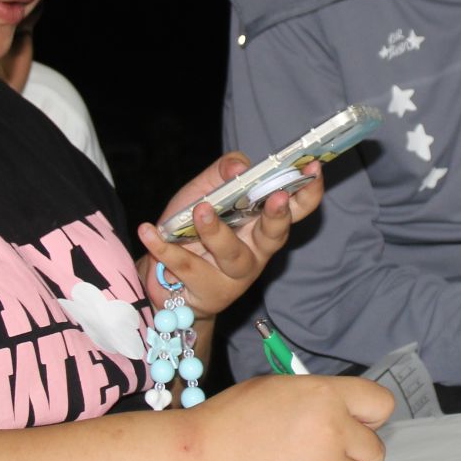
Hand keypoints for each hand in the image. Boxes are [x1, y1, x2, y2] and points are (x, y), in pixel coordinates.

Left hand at [138, 155, 323, 317]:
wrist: (163, 274)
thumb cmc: (193, 227)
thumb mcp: (206, 190)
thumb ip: (224, 172)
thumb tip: (239, 169)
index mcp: (263, 222)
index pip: (297, 207)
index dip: (308, 190)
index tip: (312, 168)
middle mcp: (257, 250)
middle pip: (274, 236)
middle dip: (277, 217)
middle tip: (275, 198)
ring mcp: (235, 276)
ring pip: (232, 254)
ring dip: (217, 232)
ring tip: (199, 212)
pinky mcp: (208, 292)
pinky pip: (186, 267)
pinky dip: (164, 247)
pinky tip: (149, 230)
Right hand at [184, 375, 393, 460]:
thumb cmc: (227, 421)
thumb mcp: (277, 388)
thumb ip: (317, 400)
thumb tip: (343, 416)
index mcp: (325, 396)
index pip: (381, 405)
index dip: (368, 417)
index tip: (355, 426)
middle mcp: (333, 432)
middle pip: (375, 451)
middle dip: (354, 454)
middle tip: (323, 456)